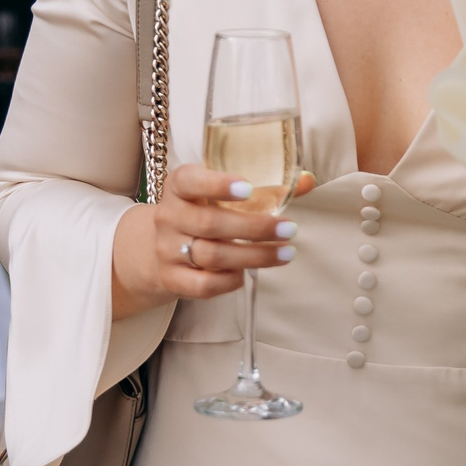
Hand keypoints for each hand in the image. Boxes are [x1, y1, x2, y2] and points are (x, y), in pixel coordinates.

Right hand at [110, 164, 314, 316]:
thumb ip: (265, 187)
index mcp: (179, 186)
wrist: (157, 247)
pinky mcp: (172, 279)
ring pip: (212, 256)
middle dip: (254, 228)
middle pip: (210, 223)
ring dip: (254, 256)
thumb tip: (308, 180)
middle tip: (289, 229)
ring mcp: (167, 249)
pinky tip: (247, 274)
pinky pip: (203, 285)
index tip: (248, 187)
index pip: (189, 180)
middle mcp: (169, 216)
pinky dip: (230, 281)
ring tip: (285, 253)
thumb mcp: (222, 193)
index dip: (217, 184)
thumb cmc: (202, 212)